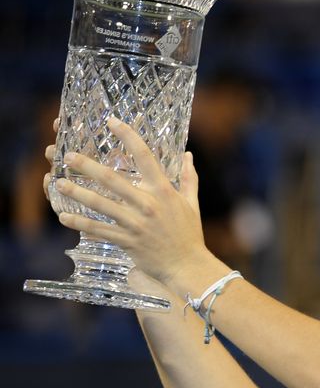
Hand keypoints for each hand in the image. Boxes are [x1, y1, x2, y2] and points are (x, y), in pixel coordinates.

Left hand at [53, 116, 212, 285]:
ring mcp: (136, 223)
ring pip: (101, 204)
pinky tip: (64, 216)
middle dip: (88, 165)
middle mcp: (148, 204)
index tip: (112, 122)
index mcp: (164, 190)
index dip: (128, 136)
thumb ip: (189, 177)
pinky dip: (81, 223)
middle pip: (113, 179)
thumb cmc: (190, 234)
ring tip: (59, 182)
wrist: (188, 265)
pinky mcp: (127, 241)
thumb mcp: (192, 203)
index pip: (145, 157)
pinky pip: (99, 230)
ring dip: (77, 192)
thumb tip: (189, 155)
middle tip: (68, 155)